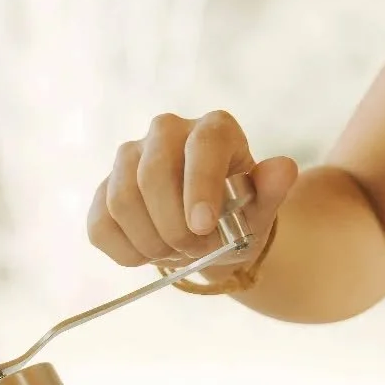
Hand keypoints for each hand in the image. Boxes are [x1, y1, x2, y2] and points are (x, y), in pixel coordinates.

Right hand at [88, 110, 297, 271]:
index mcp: (213, 129)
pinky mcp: (104, 191)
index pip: (202, 145)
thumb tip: (283, 169)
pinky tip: (148, 255)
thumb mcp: (261, 210)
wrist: (209, 235)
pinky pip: (101, 224)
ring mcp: (129, 159)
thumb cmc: (237, 217)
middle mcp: (166, 132)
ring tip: (175, 253)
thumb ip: (272, 190)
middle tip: (193, 251)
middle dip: (172, 225)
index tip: (203, 227)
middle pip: (152, 172)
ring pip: (122, 199)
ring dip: (150, 241)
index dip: (199, 185)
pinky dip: (125, 252)